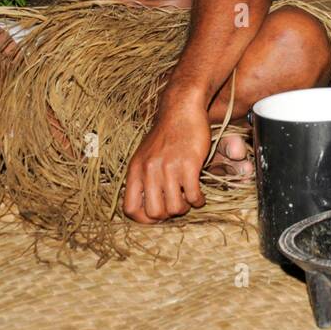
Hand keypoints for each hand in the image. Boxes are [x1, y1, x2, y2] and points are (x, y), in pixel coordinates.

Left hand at [123, 101, 208, 222]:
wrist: (181, 110)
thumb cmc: (166, 134)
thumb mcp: (145, 155)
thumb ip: (143, 179)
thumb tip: (147, 207)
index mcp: (136, 170)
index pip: (130, 209)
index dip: (144, 219)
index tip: (157, 215)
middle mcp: (149, 170)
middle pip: (155, 213)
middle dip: (168, 215)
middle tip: (176, 205)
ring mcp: (169, 167)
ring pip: (175, 208)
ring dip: (184, 208)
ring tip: (189, 199)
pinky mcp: (189, 164)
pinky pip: (193, 196)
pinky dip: (198, 201)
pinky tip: (200, 196)